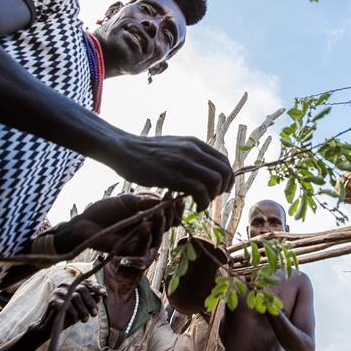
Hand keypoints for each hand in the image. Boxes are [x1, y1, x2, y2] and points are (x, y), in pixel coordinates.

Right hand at [34, 280, 105, 333]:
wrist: (50, 326)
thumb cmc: (68, 315)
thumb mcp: (81, 307)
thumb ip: (89, 300)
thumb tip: (100, 296)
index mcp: (72, 285)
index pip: (86, 283)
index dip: (96, 287)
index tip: (104, 293)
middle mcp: (64, 285)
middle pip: (82, 290)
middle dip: (90, 302)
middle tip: (94, 314)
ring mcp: (58, 292)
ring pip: (75, 297)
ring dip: (83, 310)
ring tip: (85, 320)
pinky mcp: (53, 301)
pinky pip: (66, 305)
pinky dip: (73, 313)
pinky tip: (75, 319)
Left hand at [59, 193, 184, 255]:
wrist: (85, 223)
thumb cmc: (105, 210)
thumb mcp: (128, 201)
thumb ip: (145, 201)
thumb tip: (165, 199)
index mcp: (148, 218)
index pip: (168, 216)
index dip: (175, 208)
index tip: (178, 196)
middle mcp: (147, 232)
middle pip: (167, 227)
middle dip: (171, 215)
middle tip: (170, 203)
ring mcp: (139, 243)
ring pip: (158, 238)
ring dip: (161, 224)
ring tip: (160, 212)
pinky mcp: (129, 252)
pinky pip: (143, 247)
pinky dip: (146, 236)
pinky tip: (145, 224)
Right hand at [108, 135, 232, 210]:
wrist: (124, 149)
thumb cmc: (146, 152)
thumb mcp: (174, 146)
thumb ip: (190, 155)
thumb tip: (202, 169)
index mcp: (194, 143)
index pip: (223, 160)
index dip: (227, 178)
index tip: (220, 189)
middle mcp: (193, 150)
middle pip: (224, 171)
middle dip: (223, 188)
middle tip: (212, 197)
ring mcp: (183, 162)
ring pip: (215, 181)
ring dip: (213, 196)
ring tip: (202, 203)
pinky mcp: (173, 176)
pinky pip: (200, 191)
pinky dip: (203, 202)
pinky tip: (195, 207)